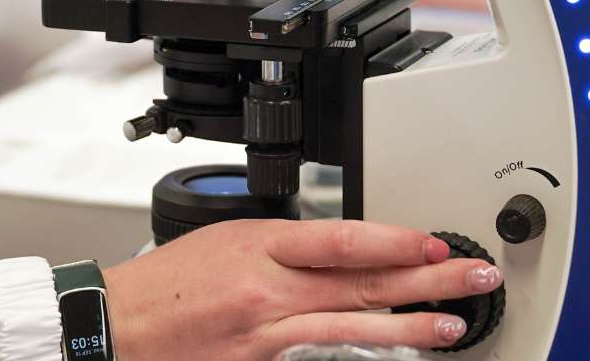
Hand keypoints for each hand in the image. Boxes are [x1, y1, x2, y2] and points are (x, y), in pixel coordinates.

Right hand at [105, 218, 502, 360]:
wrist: (118, 324)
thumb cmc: (168, 284)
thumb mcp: (227, 239)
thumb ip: (281, 247)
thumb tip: (334, 253)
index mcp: (261, 243)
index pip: (344, 240)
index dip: (396, 241)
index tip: (434, 241)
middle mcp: (269, 286)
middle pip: (362, 281)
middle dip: (425, 278)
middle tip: (471, 275)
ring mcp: (267, 332)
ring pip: (353, 324)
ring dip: (410, 326)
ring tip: (453, 325)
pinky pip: (320, 355)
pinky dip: (360, 351)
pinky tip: (394, 354)